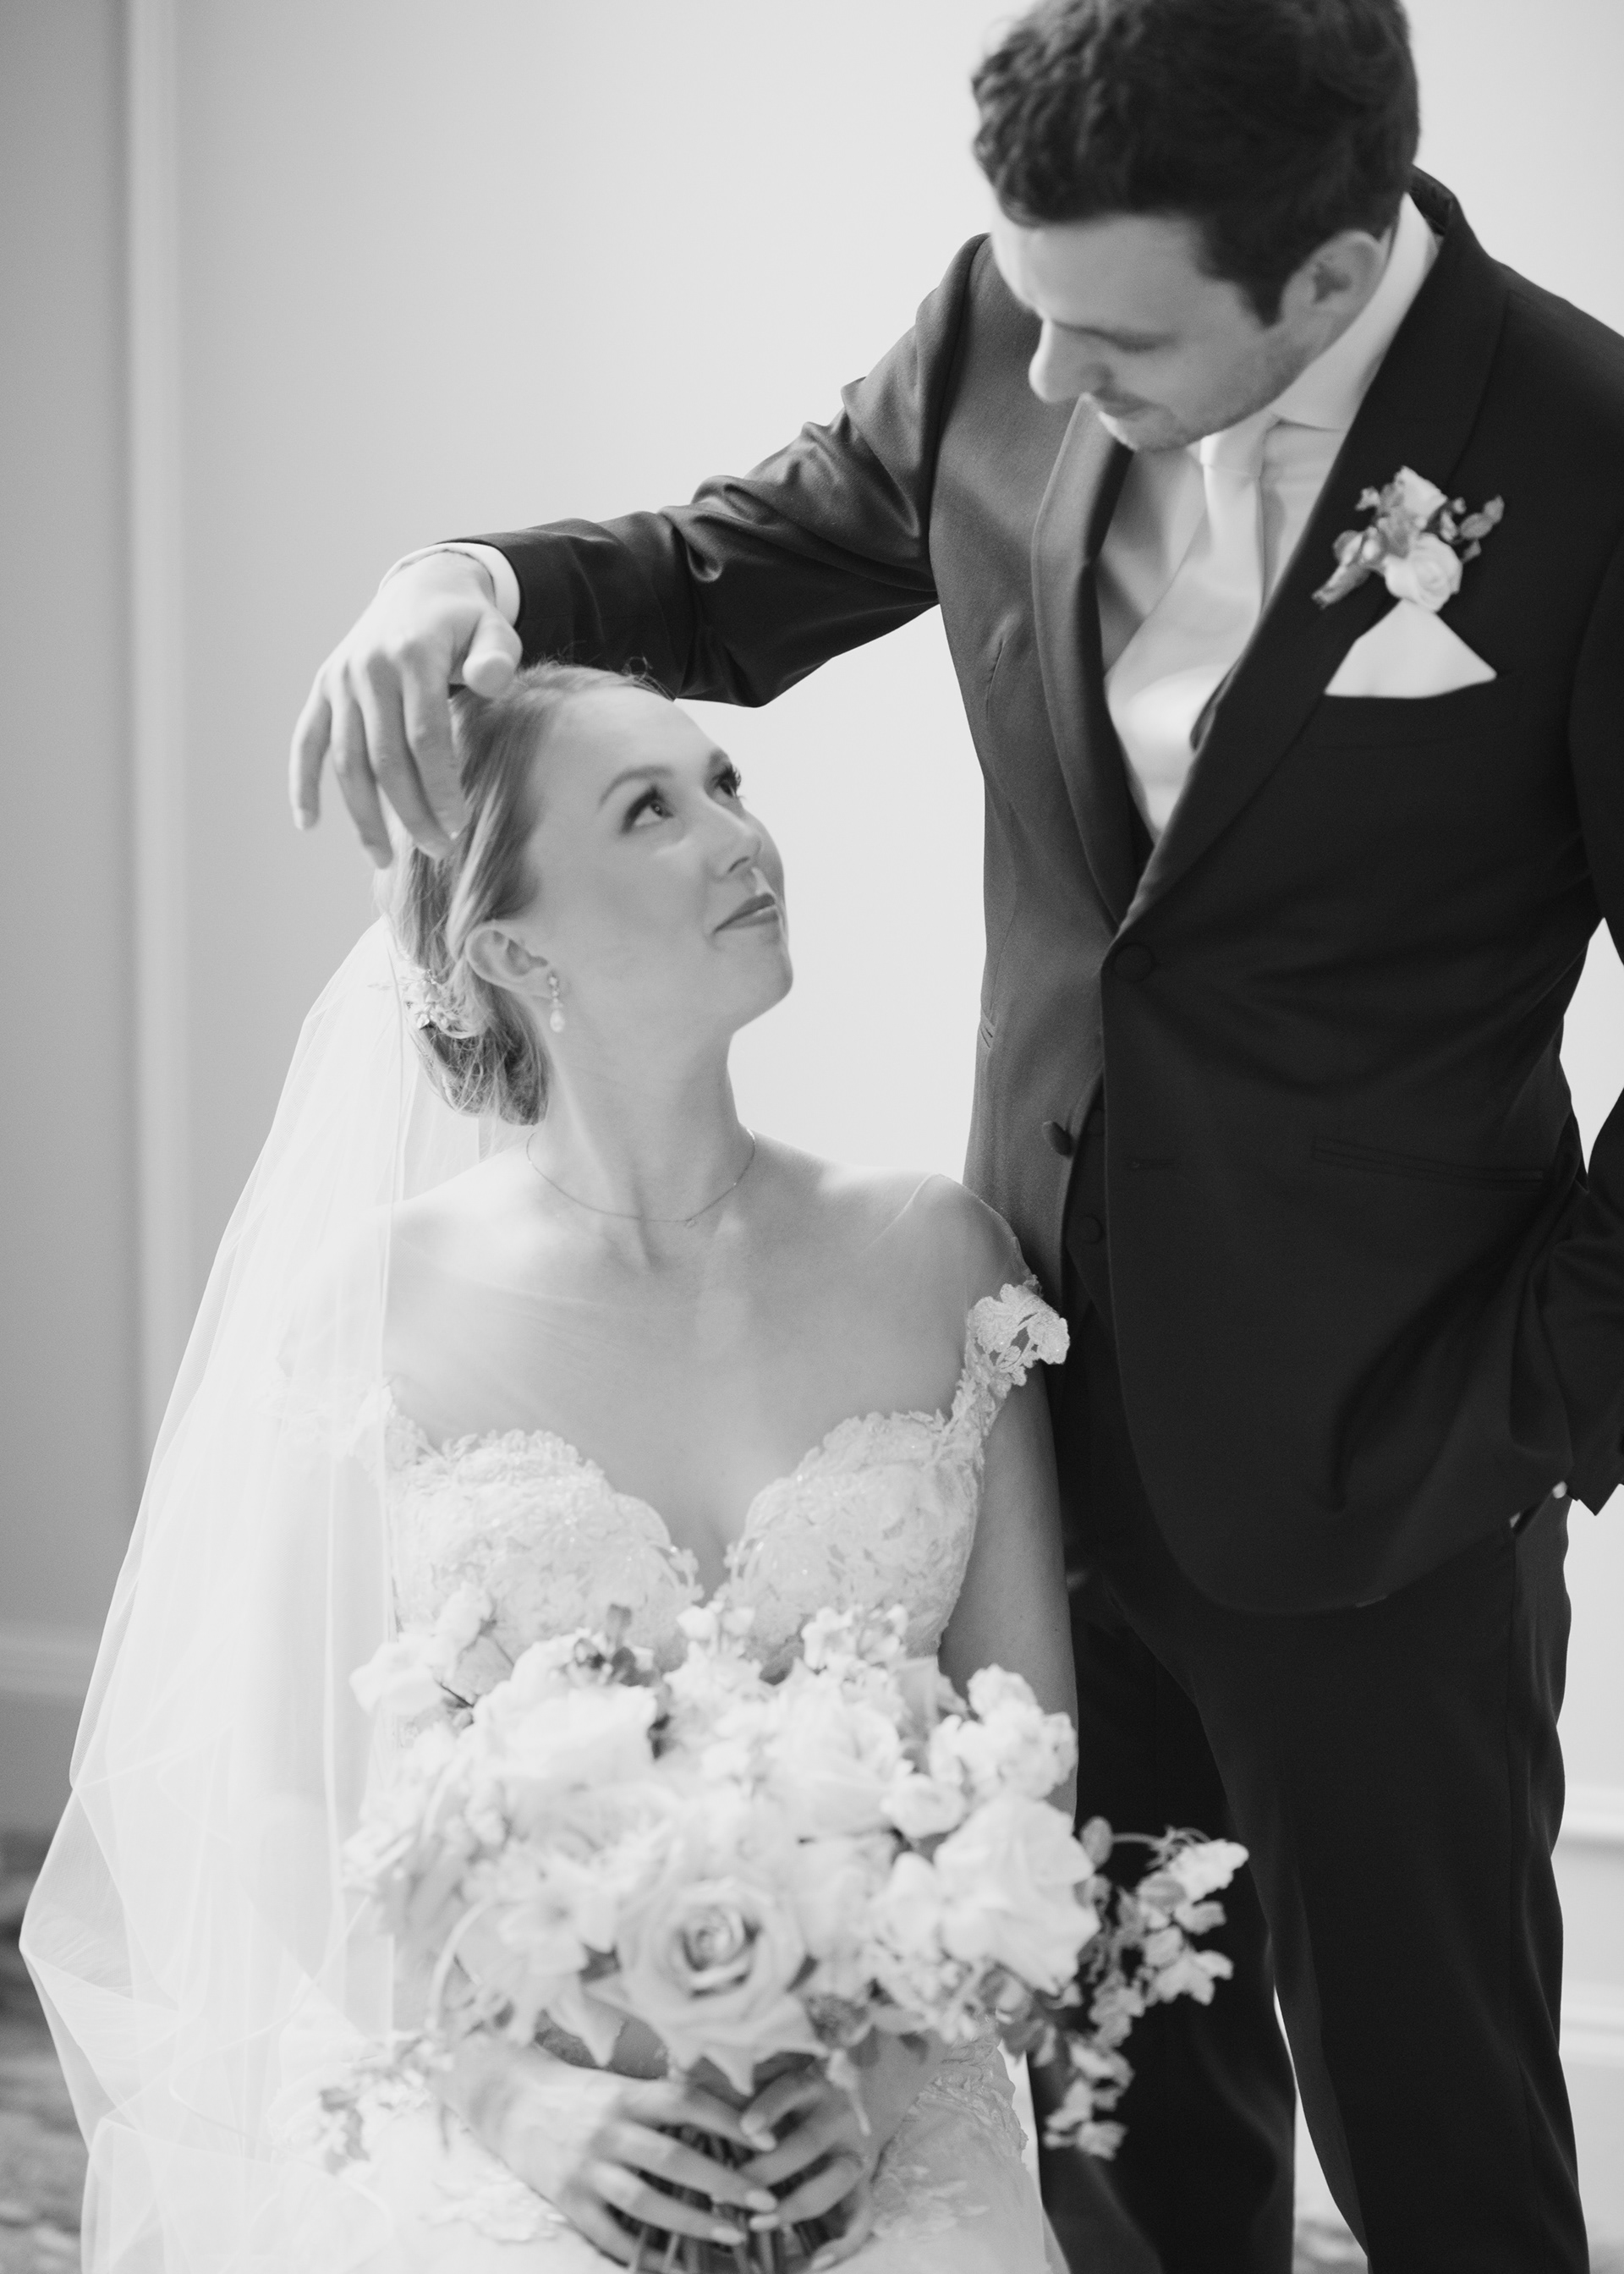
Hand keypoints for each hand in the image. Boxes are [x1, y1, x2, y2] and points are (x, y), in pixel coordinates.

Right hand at [288, 551, 521, 866]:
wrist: (422, 588)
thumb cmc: (467, 622)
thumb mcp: (493, 628)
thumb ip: (497, 656)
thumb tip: (491, 681)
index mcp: (412, 656)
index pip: (425, 737)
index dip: (439, 787)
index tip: (458, 827)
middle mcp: (368, 669)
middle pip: (385, 757)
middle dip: (410, 812)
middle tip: (438, 851)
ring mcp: (340, 680)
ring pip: (345, 759)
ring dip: (362, 814)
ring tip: (383, 859)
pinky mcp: (323, 688)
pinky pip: (306, 741)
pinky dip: (302, 782)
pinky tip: (308, 824)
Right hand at [493, 2059, 782, 2265]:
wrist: (511, 2103)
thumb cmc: (580, 2095)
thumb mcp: (620, 2085)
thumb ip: (663, 2101)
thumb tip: (728, 2112)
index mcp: (626, 2095)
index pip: (686, 2101)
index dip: (729, 2120)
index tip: (768, 2140)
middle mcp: (608, 2130)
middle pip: (673, 2157)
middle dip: (723, 2181)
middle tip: (764, 2198)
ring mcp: (586, 2169)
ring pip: (646, 2201)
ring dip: (693, 2220)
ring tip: (733, 2234)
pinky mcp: (568, 2202)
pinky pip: (611, 2235)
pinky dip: (645, 2255)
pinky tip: (679, 2267)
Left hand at [738, 2067, 878, 2268]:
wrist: (852, 2095)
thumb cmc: (789, 2097)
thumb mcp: (768, 2082)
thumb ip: (735, 2088)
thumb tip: (682, 2077)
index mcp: (811, 2086)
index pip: (791, 2089)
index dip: (769, 2108)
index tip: (745, 2128)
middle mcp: (836, 2117)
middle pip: (807, 2143)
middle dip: (767, 2171)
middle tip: (726, 2191)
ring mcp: (854, 2152)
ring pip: (836, 2180)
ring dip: (795, 2205)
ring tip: (757, 2223)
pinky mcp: (863, 2186)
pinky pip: (861, 2218)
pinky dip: (843, 2243)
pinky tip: (815, 2262)